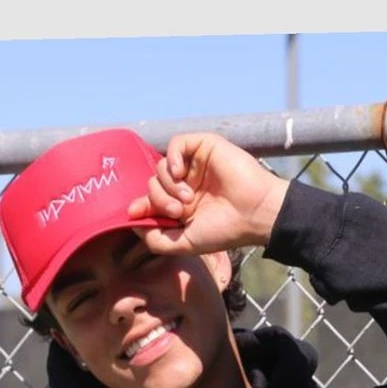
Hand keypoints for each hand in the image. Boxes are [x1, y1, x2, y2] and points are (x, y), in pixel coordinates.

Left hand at [127, 132, 288, 255]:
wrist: (253, 214)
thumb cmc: (224, 231)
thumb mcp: (184, 243)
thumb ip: (156, 239)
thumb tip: (132, 222)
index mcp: (182, 206)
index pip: (151, 200)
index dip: (141, 205)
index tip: (134, 214)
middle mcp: (187, 185)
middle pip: (153, 183)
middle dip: (159, 199)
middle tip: (178, 211)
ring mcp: (195, 166)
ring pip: (162, 166)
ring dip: (168, 185)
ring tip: (188, 199)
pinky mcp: (204, 147)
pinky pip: (176, 144)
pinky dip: (172, 158)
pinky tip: (180, 173)